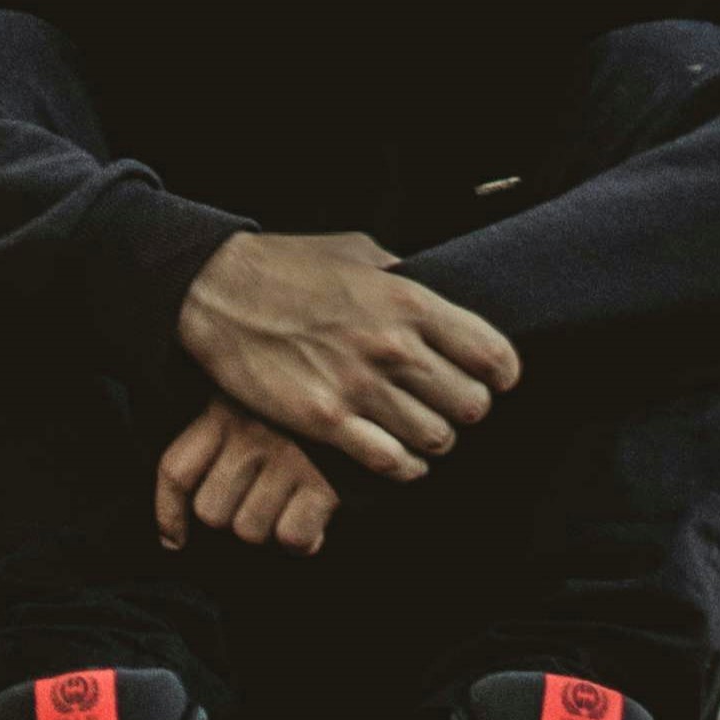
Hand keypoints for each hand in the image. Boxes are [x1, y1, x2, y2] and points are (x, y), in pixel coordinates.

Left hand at [155, 398, 339, 553]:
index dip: (169, 514)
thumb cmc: (321, 384)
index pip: (176, 470)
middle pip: (212, 511)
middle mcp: (250, 434)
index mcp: (226, 408)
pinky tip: (317, 525)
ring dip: (270, 531)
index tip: (174, 540)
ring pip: (249, 529)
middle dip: (235, 521)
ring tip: (293, 510)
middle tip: (262, 508)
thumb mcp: (265, 386)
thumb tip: (205, 494)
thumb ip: (233, 423)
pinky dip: (303, 540)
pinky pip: (292, 537)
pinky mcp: (326, 479)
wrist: (388, 372)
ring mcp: (286, 457)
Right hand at [176, 231, 520, 480]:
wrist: (217, 292)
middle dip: (467, 410)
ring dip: (434, 440)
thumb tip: (433, 286)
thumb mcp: (356, 252)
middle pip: (471, 405)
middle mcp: (393, 348)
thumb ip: (401, 275)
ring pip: (436, 438)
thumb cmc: (285, 266)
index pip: (492, 355)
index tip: (495, 380)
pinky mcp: (326, 422)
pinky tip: (396, 457)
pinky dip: (403, 467)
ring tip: (422, 432)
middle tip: (450, 407)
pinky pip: (390, 462)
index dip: (502, 374)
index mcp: (409, 302)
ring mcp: (359, 388)